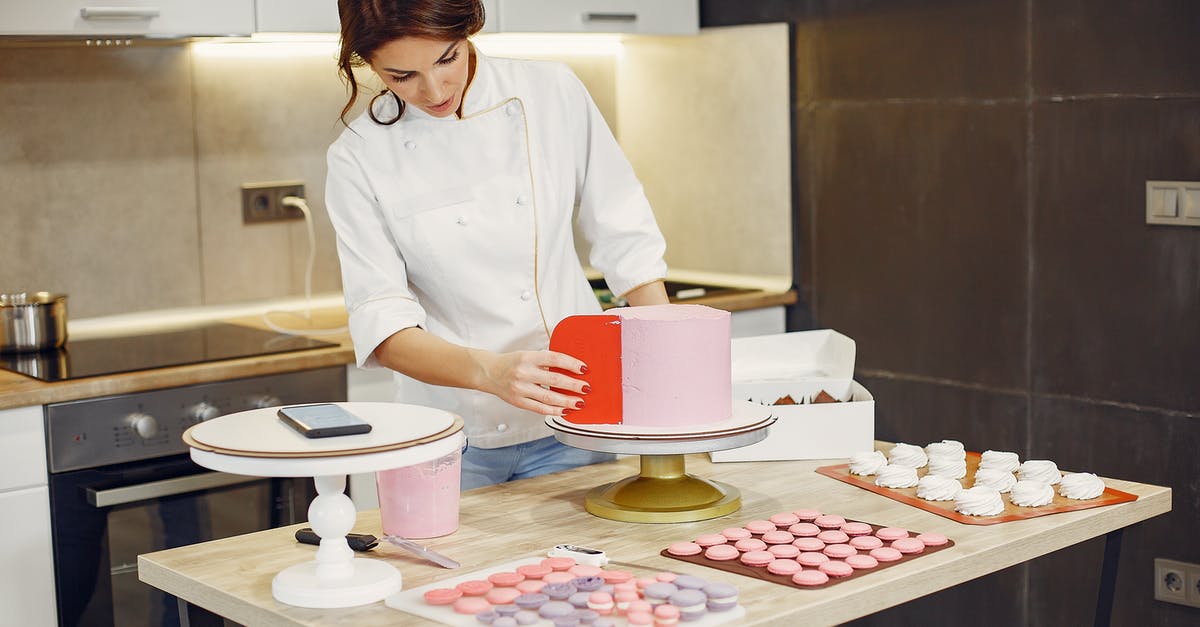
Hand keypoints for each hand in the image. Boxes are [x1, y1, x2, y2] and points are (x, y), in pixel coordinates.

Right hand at [471, 349, 588, 415]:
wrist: (489, 372)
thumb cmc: (511, 362)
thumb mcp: (528, 354)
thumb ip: (545, 361)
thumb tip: (570, 367)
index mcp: (528, 357)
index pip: (554, 359)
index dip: (571, 363)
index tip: (583, 368)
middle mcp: (524, 373)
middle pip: (554, 379)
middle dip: (573, 385)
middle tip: (586, 388)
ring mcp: (521, 389)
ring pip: (549, 397)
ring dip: (567, 401)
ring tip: (579, 402)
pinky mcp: (518, 402)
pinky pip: (540, 408)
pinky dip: (554, 410)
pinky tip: (564, 410)